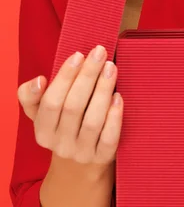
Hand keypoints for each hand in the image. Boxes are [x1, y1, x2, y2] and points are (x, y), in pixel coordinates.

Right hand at [17, 45, 122, 166]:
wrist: (78, 164)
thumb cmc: (61, 124)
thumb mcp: (40, 112)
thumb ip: (31, 95)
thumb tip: (39, 80)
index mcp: (43, 130)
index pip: (51, 102)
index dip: (65, 77)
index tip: (78, 54)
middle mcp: (60, 144)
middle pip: (73, 107)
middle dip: (88, 76)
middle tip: (100, 52)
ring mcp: (82, 153)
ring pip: (93, 121)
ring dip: (103, 90)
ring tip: (111, 67)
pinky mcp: (102, 158)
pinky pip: (109, 138)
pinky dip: (114, 116)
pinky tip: (119, 96)